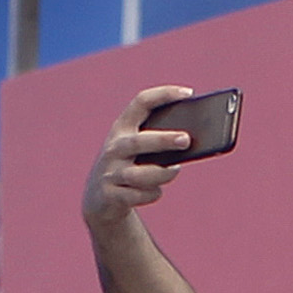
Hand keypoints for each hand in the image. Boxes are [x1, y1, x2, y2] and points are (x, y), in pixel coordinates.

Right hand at [83, 85, 208, 230]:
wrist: (99, 199)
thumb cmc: (129, 167)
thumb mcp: (138, 150)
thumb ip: (159, 143)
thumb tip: (193, 143)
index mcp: (122, 128)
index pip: (141, 103)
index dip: (164, 95)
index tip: (189, 93)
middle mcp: (114, 147)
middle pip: (140, 141)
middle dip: (164, 140)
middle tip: (186, 140)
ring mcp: (110, 172)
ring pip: (138, 174)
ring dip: (162, 174)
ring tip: (175, 170)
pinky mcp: (110, 195)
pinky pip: (136, 195)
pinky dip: (152, 194)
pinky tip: (156, 191)